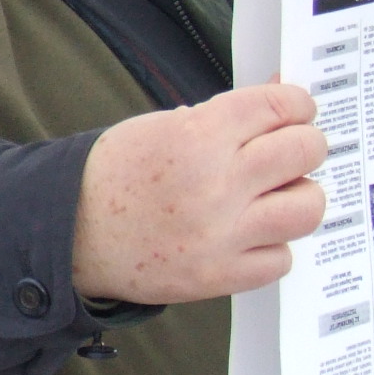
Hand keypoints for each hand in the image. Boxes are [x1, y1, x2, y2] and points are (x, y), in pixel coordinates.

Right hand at [73, 83, 326, 304]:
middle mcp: (214, 184)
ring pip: (307, 206)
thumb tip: (283, 99)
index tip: (293, 113)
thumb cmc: (112, 176)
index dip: (296, 105)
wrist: (66, 233)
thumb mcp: (161, 127)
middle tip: (285, 154)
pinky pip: (282, 258)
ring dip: (296, 197)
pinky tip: (246, 235)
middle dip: (302, 146)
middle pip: (306, 151)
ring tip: (271, 198)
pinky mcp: (219, 275)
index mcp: (195, 136)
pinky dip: (271, 246)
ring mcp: (219, 234)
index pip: (282, 105)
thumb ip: (225, 116)